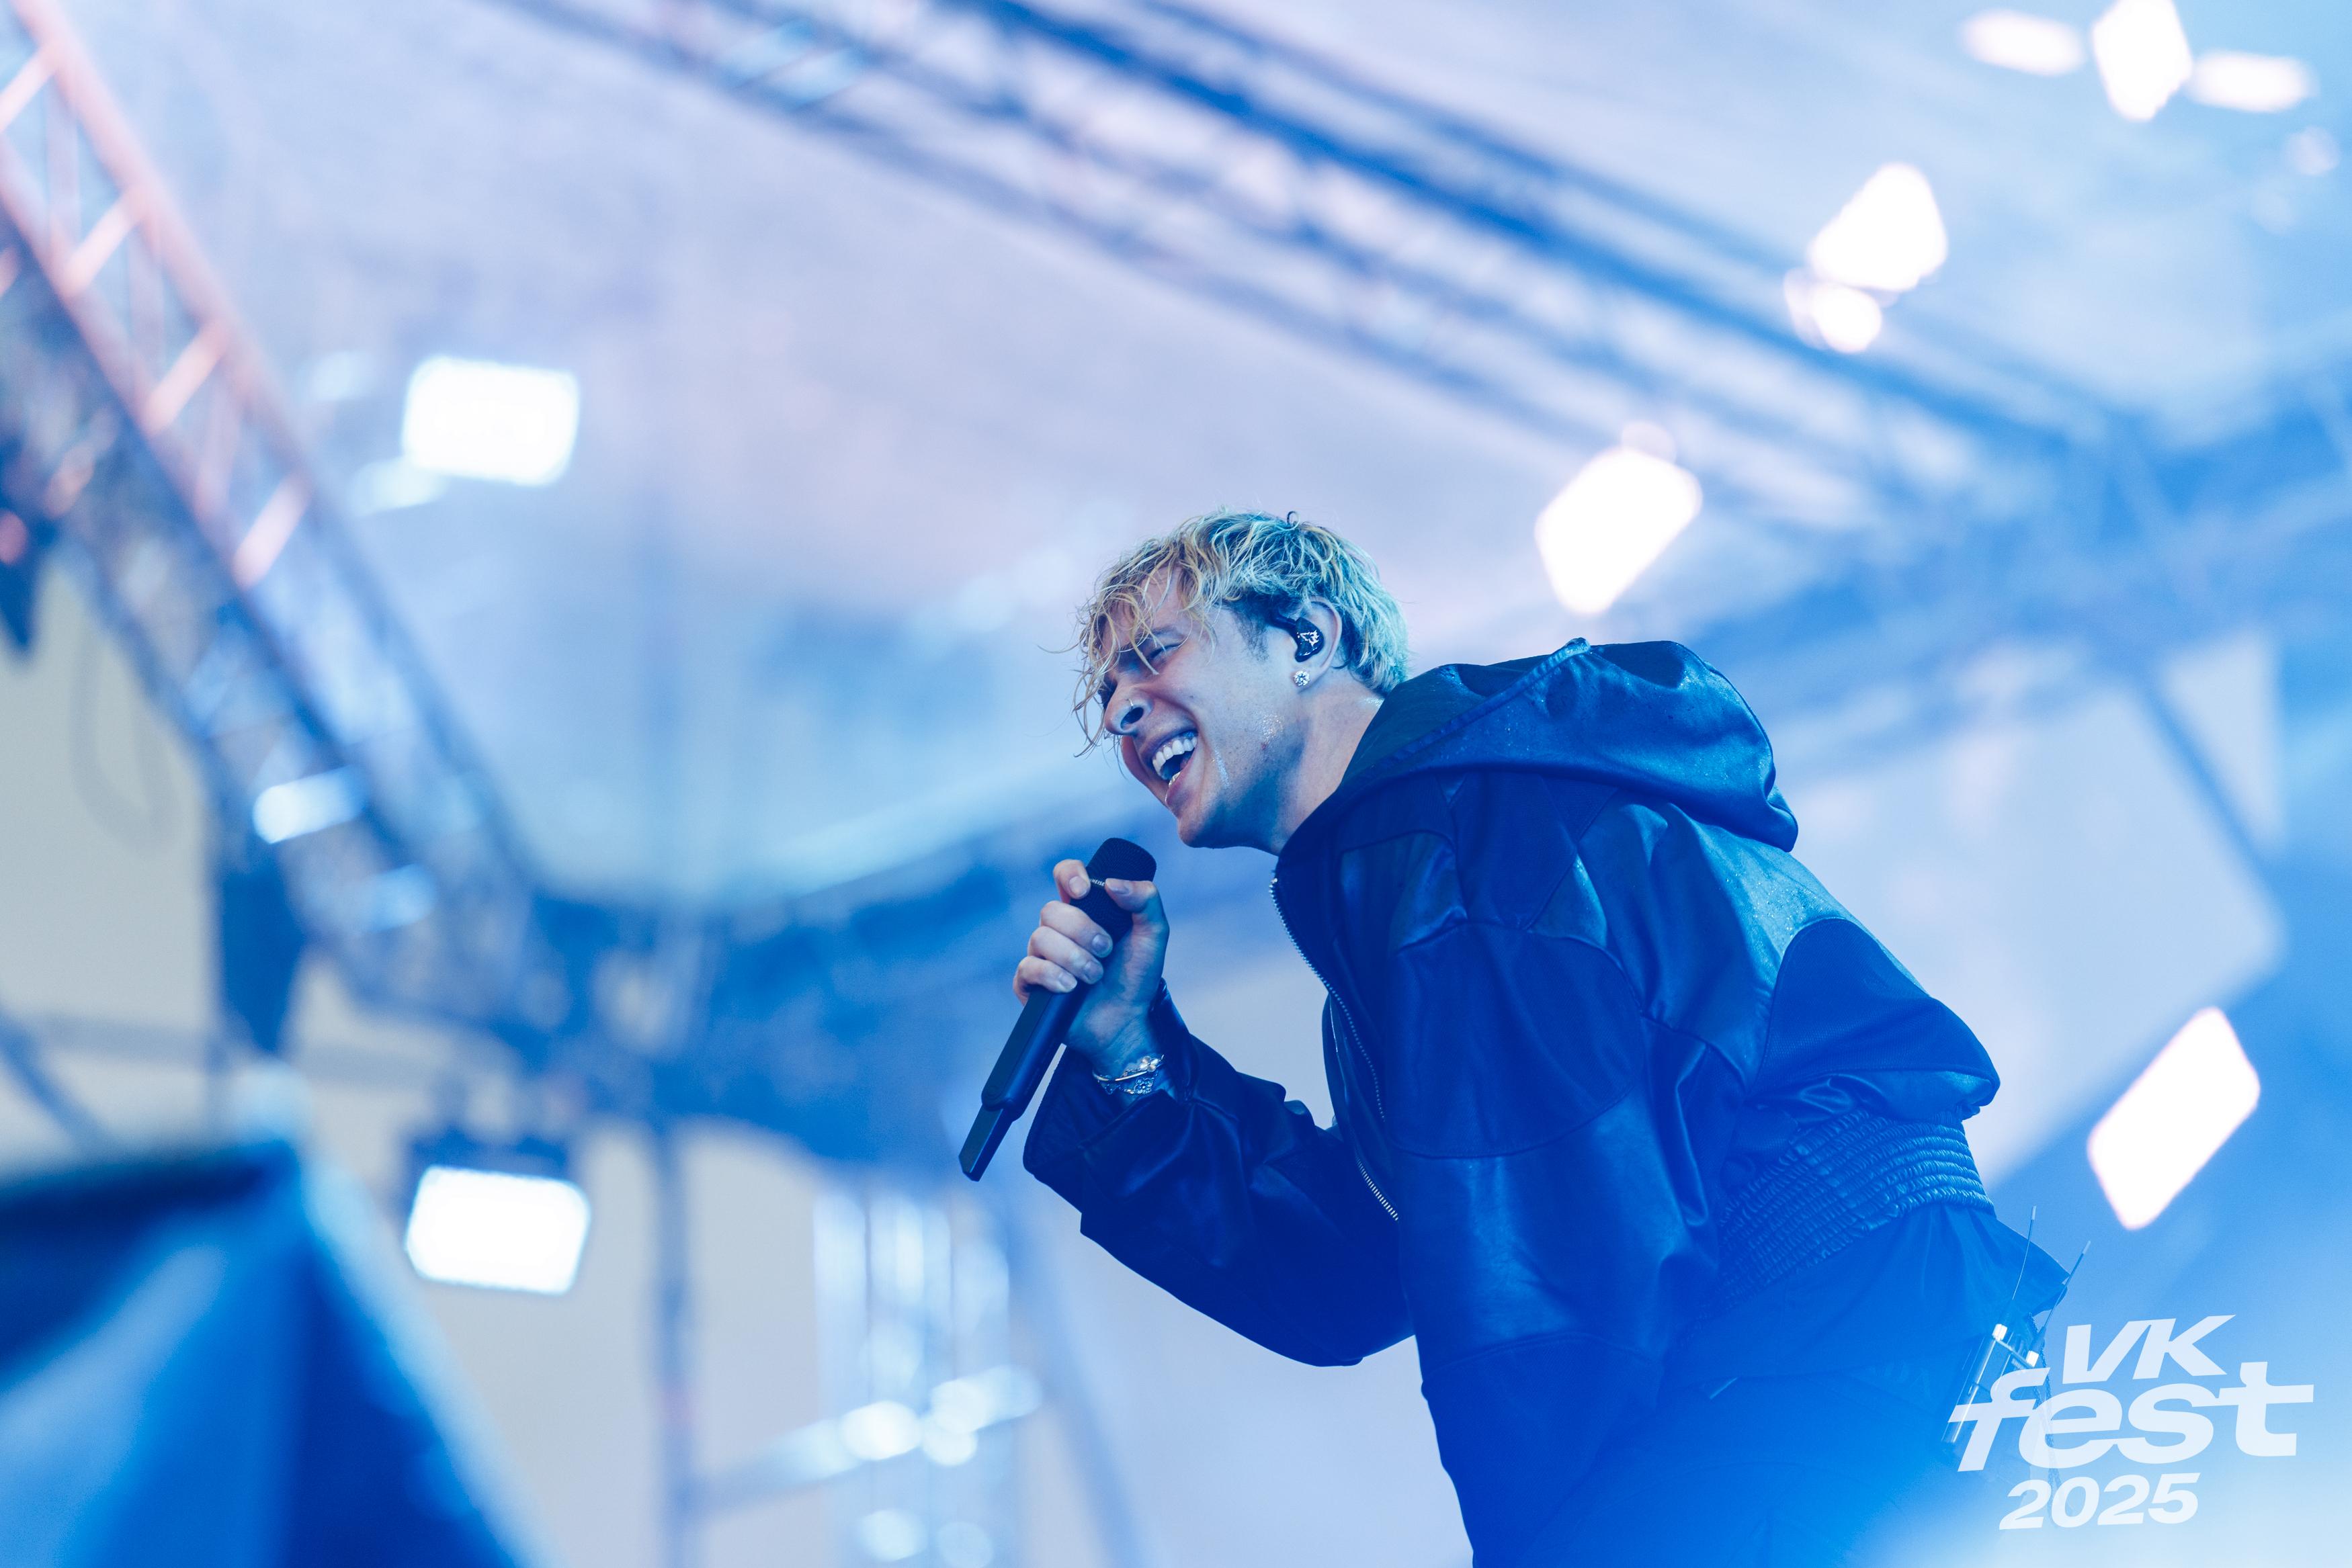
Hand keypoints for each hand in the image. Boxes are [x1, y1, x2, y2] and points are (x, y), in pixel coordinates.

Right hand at [1013, 858, 1168, 1074]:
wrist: (1127, 1021)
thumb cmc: (1136, 976)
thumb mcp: (1153, 934)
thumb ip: (1145, 900)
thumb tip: (1112, 883)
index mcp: (1085, 910)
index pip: (1066, 875)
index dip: (1069, 875)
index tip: (1083, 890)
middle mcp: (1059, 929)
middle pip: (1051, 910)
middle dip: (1082, 930)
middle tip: (1106, 950)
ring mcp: (1042, 955)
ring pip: (1039, 938)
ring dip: (1074, 957)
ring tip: (1094, 976)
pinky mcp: (1030, 983)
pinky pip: (1028, 968)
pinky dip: (1052, 976)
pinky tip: (1071, 987)